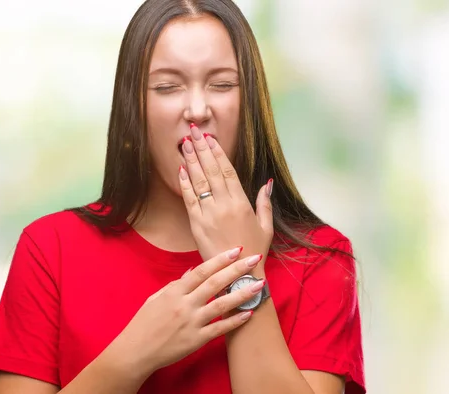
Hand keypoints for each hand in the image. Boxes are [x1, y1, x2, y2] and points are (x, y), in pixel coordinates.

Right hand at [109, 247, 264, 375]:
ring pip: (221, 305)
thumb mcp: (157, 297)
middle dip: (237, 270)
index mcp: (175, 291)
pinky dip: (235, 321)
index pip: (202, 271)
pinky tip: (249, 313)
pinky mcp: (196, 340)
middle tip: (254, 258)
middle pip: (215, 283)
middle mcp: (185, 305)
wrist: (135, 351)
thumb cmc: (144, 323)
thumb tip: (193, 272)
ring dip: (242, 293)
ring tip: (259, 284)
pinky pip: (219, 329)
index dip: (220, 259)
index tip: (236, 249)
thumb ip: (177, 284)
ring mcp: (192, 323)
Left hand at [178, 124, 273, 273]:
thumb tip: (267, 183)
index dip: (218, 153)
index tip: (211, 139)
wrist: (238, 275)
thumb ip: (265, 203)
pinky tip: (181, 169)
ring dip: (191, 161)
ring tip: (185, 144)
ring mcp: (209, 214)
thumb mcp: (266, 226)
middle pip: (212, 170)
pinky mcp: (197, 224)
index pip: (228, 171)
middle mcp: (225, 205)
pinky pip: (189, 200)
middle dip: (202, 149)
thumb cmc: (254, 250)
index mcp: (242, 203)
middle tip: (193, 131)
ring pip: (199, 181)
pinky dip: (185, 183)